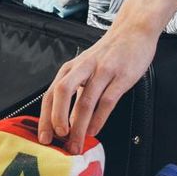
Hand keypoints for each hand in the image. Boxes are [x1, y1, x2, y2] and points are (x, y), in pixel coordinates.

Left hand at [37, 25, 157, 153]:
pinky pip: (107, 100)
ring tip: (76, 144)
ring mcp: (101, 71)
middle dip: (56, 119)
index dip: (45, 117)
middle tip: (57, 141)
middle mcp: (82, 68)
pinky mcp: (120, 76)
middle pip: (61, 92)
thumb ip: (77, 94)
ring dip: (79, 126)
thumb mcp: (86, 71)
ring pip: (85, 100)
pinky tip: (94, 131)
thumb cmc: (108, 54)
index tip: (43, 137)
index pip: (51, 94)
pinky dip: (99, 118)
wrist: (132, 31)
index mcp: (70, 69)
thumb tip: (68, 122)